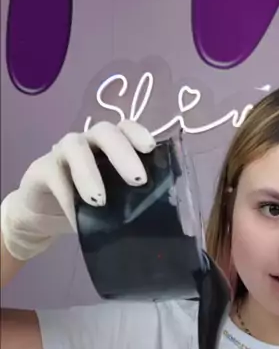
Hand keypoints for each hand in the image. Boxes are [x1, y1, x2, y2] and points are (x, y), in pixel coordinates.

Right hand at [0, 120, 155, 260]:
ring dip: (89, 172)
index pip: (126, 128)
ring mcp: (62, 153)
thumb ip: (135, 203)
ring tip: (99, 201)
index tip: (151, 148)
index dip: (138, 133)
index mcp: (110, 147)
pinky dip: (67, 197)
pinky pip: (54, 176)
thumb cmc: (88, 208)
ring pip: (75, 147)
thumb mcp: (115, 206)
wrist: (45, 219)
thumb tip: (168, 220)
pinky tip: (76, 218)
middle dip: (122, 153)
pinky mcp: (40, 169)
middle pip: (104, 132)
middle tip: (137, 180)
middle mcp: (88, 142)